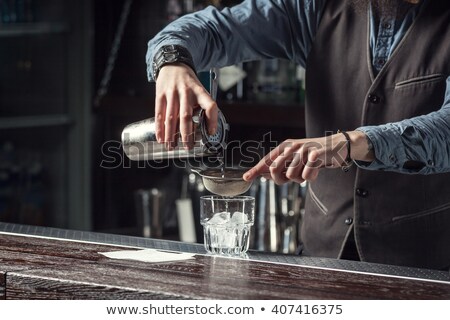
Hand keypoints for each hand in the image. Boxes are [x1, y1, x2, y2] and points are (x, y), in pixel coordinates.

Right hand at [155, 64, 217, 148]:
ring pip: (171, 117)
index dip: (212, 120)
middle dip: (186, 134)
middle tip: (187, 147)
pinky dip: (159, 128)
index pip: (210, 105)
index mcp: (200, 91)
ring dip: (170, 134)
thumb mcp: (200, 89)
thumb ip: (203, 106)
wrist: (173, 63)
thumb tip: (207, 129)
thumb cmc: (189, 82)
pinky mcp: (160, 94)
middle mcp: (186, 92)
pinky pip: (159, 114)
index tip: (211, 132)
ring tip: (171, 146)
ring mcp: (172, 93)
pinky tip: (161, 138)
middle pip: (186, 116)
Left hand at [243, 131, 374, 183]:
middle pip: (275, 170)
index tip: (246, 177)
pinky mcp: (316, 154)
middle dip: (282, 179)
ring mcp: (304, 149)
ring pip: (291, 175)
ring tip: (307, 172)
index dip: (255, 170)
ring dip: (299, 179)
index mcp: (285, 147)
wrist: (338, 147)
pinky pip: (306, 176)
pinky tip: (316, 171)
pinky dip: (311, 177)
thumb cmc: (314, 157)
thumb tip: (263, 175)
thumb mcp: (296, 161)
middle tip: (294, 177)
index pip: (267, 160)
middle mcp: (292, 146)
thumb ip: (282, 168)